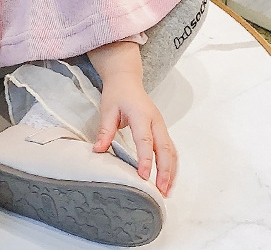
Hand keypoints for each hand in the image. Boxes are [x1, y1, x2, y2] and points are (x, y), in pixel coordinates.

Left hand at [92, 74, 176, 196]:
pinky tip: (168, 179)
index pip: (145, 140)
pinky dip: (172, 165)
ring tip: (166, 191)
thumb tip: (98, 150)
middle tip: (161, 191)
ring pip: (171, 151)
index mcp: (141, 115)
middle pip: (165, 148)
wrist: (126, 79)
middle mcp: (156, 121)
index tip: (143, 176)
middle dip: (164, 171)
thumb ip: (105, 130)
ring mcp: (161, 125)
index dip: (145, 159)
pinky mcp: (162, 130)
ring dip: (171, 171)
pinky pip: (170, 149)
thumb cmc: (117, 94)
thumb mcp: (108, 109)